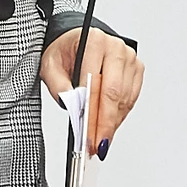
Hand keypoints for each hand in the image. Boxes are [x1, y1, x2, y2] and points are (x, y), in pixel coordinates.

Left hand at [39, 28, 144, 157]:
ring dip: (113, 123)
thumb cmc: (65, 51)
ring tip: (100, 139)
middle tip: (97, 145)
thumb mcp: (50, 66)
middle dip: (105, 124)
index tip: (87, 136)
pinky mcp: (136, 69)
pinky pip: (131, 98)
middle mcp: (115, 47)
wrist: (77, 40)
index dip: (92, 115)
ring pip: (125, 99)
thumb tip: (72, 107)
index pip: (95, 84)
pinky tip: (109, 125)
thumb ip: (59, 86)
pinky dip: (120, 115)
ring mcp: (129, 58)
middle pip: (114, 93)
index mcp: (94, 41)